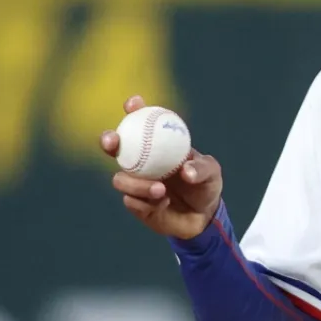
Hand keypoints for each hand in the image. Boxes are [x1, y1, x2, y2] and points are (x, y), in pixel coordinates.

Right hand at [98, 96, 222, 240]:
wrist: (203, 217)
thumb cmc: (205, 185)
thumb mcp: (211, 172)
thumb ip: (201, 168)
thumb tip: (185, 171)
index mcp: (158, 145)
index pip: (141, 122)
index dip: (134, 109)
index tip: (134, 104)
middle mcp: (141, 161)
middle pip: (116, 147)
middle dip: (108, 140)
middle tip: (113, 141)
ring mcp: (135, 183)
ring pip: (120, 179)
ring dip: (136, 184)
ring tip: (160, 190)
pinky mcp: (135, 204)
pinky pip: (131, 201)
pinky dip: (147, 203)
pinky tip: (163, 203)